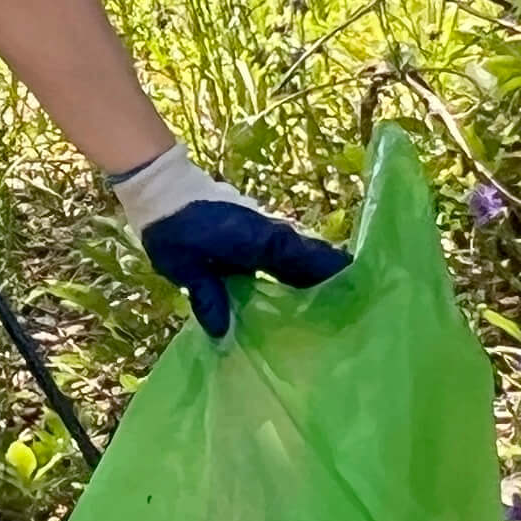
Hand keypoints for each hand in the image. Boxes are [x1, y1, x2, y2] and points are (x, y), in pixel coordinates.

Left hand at [111, 143, 349, 337]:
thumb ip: (209, 298)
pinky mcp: (255, 228)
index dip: (336, 279)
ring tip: (329, 309)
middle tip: (350, 314)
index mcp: (262, 242)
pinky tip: (295, 292)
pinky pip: (286, 250)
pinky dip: (296, 269)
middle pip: (313, 258)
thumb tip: (225, 335)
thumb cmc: (172, 227)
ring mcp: (265, 228)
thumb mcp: (186, 269)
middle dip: (332, 282)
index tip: (359, 300)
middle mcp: (272, 233)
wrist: (160, 186)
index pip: (312, 262)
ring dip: (316, 276)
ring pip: (301, 254)